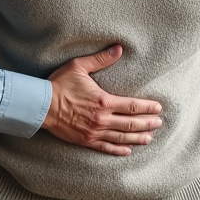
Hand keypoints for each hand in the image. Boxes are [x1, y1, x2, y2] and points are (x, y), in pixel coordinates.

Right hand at [42, 44, 162, 155]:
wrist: (40, 105)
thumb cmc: (59, 84)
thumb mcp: (79, 66)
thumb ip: (101, 59)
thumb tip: (118, 49)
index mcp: (104, 101)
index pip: (132, 106)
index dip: (148, 107)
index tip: (158, 108)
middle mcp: (102, 119)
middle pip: (131, 124)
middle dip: (147, 124)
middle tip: (158, 123)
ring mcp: (94, 132)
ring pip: (121, 137)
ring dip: (137, 138)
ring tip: (149, 138)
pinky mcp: (85, 140)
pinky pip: (106, 147)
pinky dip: (118, 150)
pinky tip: (128, 150)